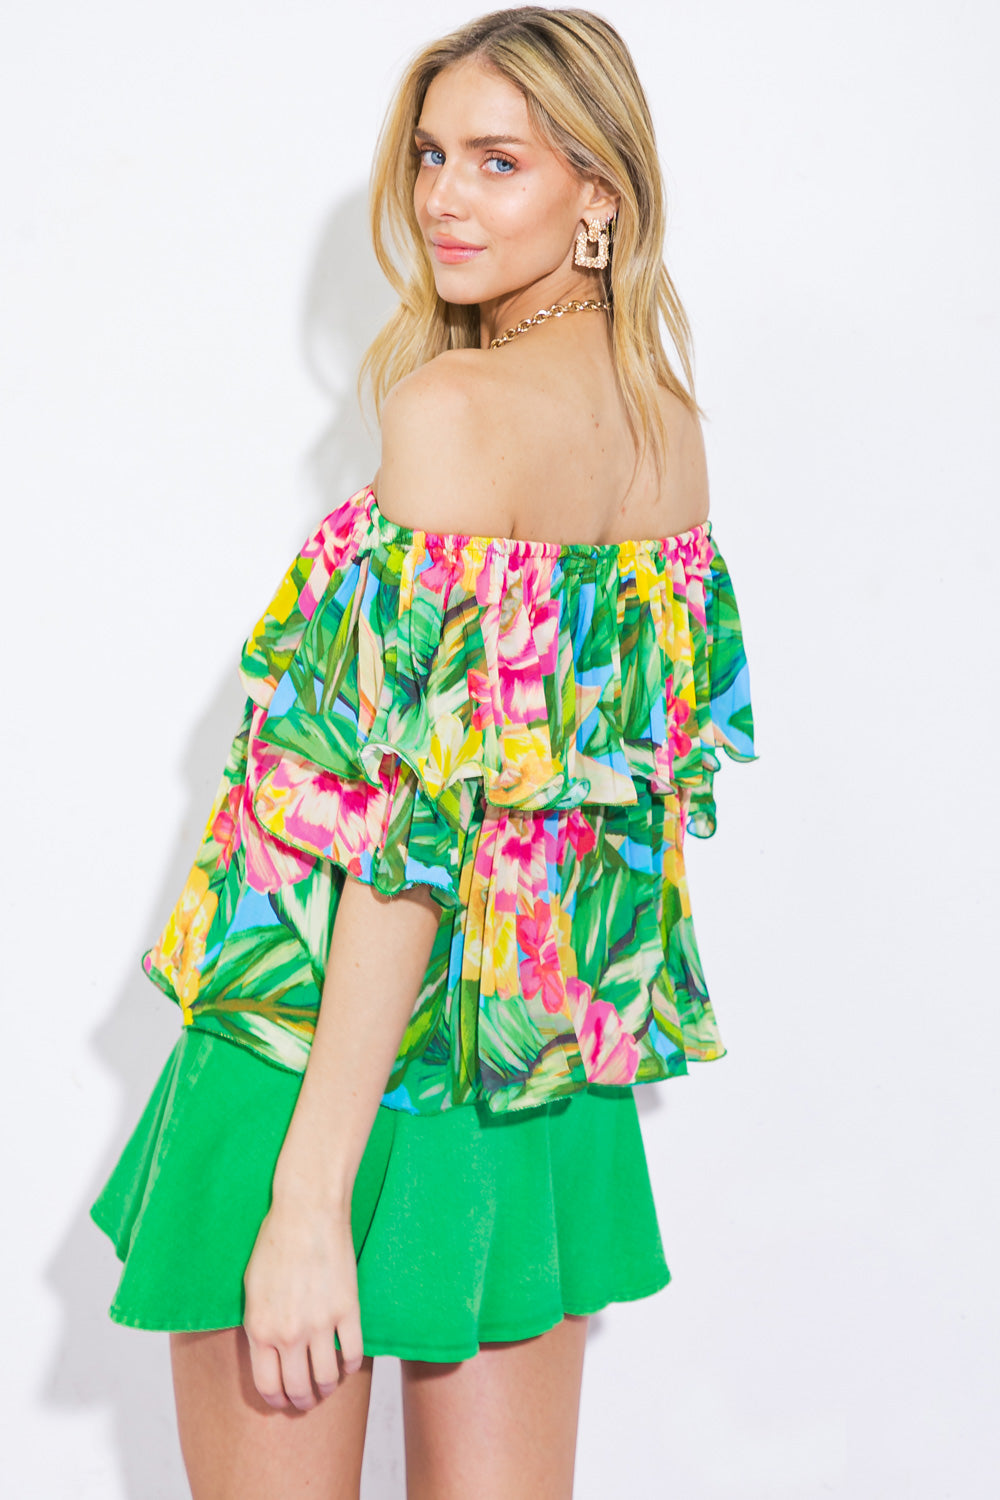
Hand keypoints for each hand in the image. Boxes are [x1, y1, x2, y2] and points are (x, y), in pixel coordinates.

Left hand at [242, 1194, 363, 1410]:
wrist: (306, 1213)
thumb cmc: (275, 1244)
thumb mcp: (252, 1288)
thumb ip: (257, 1325)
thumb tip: (266, 1353)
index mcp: (260, 1329)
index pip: (268, 1386)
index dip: (277, 1401)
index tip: (284, 1402)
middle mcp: (289, 1332)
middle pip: (298, 1388)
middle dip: (303, 1400)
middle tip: (308, 1400)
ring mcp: (320, 1323)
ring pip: (327, 1377)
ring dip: (328, 1388)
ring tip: (328, 1385)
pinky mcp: (348, 1309)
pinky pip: (353, 1354)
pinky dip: (351, 1366)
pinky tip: (347, 1363)